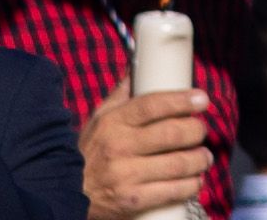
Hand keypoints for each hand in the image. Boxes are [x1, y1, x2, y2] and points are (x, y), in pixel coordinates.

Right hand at [81, 77, 209, 219]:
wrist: (64, 193)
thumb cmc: (88, 153)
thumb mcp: (98, 120)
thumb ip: (121, 95)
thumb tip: (138, 65)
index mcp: (113, 123)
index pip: (152, 105)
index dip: (181, 100)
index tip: (202, 99)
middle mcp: (119, 147)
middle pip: (171, 133)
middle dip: (196, 130)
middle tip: (200, 131)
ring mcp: (126, 176)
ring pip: (177, 163)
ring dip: (199, 159)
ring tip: (203, 157)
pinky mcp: (132, 201)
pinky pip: (171, 191)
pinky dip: (190, 185)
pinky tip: (194, 180)